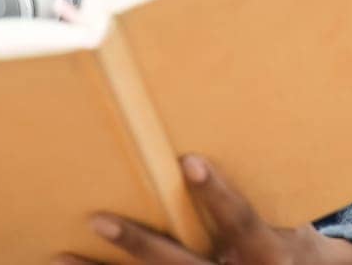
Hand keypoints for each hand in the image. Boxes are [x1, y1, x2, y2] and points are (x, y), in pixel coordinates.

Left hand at [53, 154, 351, 264]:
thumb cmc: (287, 234)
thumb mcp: (290, 210)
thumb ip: (261, 177)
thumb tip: (233, 104)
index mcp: (266, 248)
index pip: (240, 219)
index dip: (216, 193)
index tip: (190, 162)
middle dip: (140, 244)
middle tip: (99, 219)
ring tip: (62, 256)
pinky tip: (69, 263)